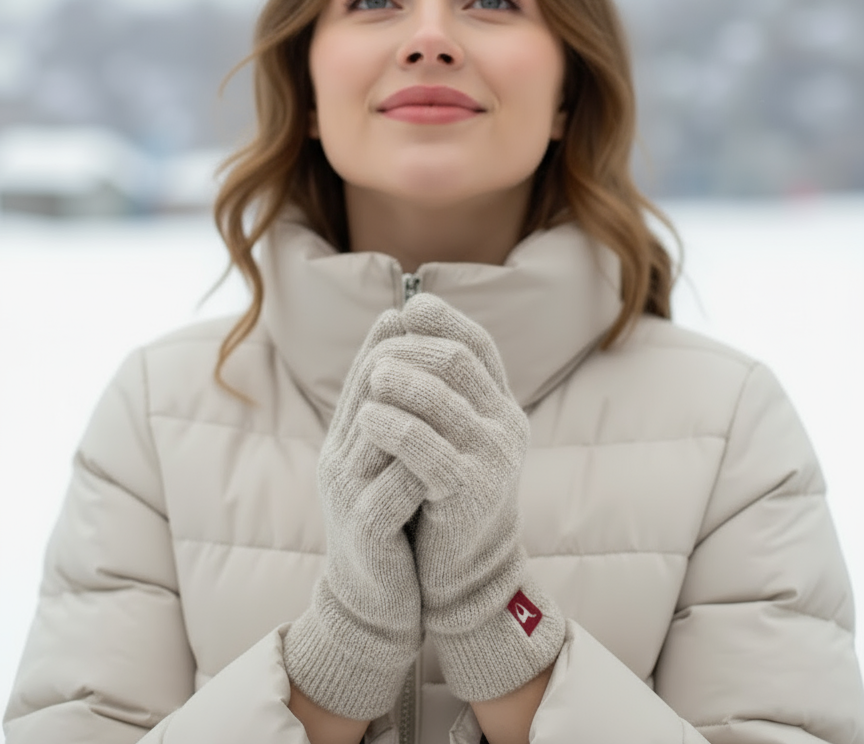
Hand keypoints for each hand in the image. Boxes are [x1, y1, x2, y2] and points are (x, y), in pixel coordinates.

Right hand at [283, 308, 424, 720]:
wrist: (373, 602)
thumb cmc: (388, 524)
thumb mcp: (385, 465)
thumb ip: (395, 421)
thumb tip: (413, 360)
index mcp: (344, 441)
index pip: (360, 374)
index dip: (383, 341)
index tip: (411, 310)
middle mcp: (337, 459)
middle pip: (366, 390)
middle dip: (401, 358)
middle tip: (435, 336)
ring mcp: (347, 492)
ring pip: (379, 430)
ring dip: (416, 405)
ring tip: (451, 386)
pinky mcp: (365, 528)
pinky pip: (395, 487)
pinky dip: (422, 466)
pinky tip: (448, 458)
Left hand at [358, 294, 564, 702]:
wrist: (463, 571)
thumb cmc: (445, 495)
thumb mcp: (449, 437)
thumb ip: (438, 391)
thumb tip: (399, 320)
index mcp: (500, 406)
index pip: (478, 344)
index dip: (446, 320)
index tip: (411, 307)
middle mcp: (505, 424)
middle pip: (458, 360)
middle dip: (414, 349)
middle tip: (380, 355)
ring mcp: (492, 455)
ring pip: (442, 396)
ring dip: (400, 380)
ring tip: (369, 378)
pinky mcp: (471, 489)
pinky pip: (426, 446)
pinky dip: (393, 426)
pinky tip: (366, 420)